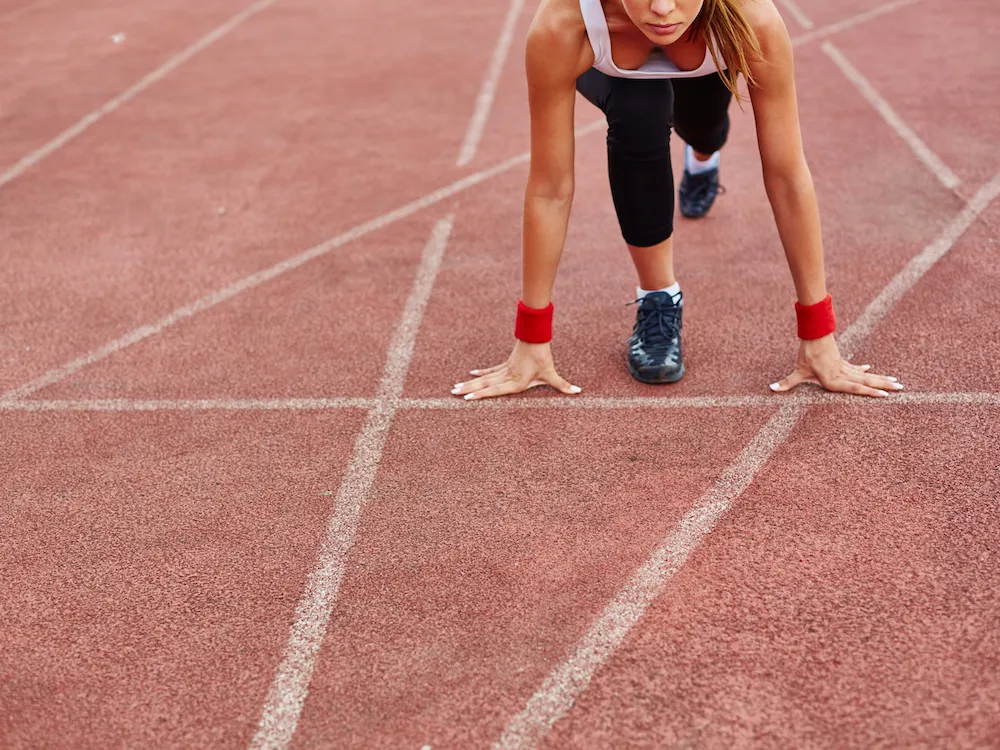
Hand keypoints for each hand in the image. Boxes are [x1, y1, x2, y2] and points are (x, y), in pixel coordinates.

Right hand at [451, 340, 580, 400]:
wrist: (536, 338)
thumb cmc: (543, 357)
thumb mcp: (552, 374)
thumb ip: (563, 385)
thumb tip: (578, 392)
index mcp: (516, 382)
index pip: (495, 390)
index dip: (481, 395)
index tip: (467, 399)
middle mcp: (507, 377)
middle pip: (484, 385)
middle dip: (469, 390)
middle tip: (453, 393)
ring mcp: (504, 370)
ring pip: (484, 379)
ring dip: (470, 383)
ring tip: (455, 387)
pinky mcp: (505, 364)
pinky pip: (490, 370)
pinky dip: (481, 373)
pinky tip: (471, 375)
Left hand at [769, 334, 902, 397]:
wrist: (814, 335)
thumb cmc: (806, 355)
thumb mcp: (797, 371)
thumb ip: (787, 382)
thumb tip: (771, 388)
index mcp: (834, 380)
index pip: (855, 388)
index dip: (870, 392)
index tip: (884, 395)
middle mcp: (842, 375)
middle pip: (866, 381)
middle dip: (883, 386)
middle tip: (901, 388)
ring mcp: (845, 368)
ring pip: (866, 375)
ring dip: (881, 379)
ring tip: (896, 382)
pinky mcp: (843, 362)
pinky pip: (857, 369)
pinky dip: (865, 371)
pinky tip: (872, 371)